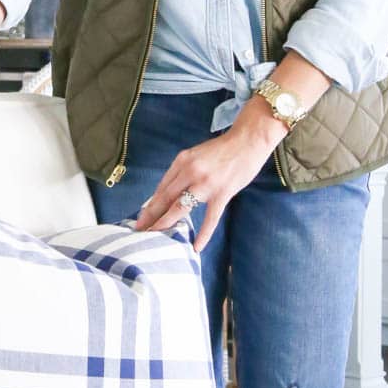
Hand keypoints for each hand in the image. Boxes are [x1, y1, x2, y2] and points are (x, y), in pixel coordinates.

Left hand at [134, 121, 279, 251]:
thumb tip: (170, 193)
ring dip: (165, 223)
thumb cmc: (223, 149)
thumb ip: (183, 172)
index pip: (162, 187)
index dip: (150, 203)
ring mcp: (206, 184)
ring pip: (180, 208)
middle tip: (139, 230)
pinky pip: (210, 218)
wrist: (248, 141)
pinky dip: (203, 234)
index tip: (141, 217)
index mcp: (182, 161)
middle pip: (165, 198)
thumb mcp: (196, 155)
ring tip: (155, 236)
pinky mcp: (222, 193)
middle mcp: (190, 171)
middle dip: (150, 216)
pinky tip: (196, 247)